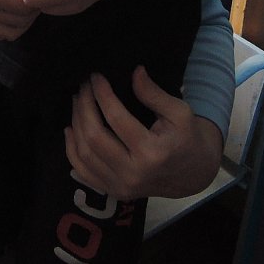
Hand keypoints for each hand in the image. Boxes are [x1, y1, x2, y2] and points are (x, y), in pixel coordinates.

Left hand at [64, 68, 224, 199]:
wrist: (192, 173)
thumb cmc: (186, 137)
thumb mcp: (179, 112)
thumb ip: (154, 94)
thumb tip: (135, 72)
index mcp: (152, 152)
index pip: (116, 118)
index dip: (102, 94)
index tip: (95, 76)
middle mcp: (133, 174)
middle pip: (94, 137)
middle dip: (84, 107)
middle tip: (83, 87)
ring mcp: (121, 186)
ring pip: (84, 154)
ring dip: (76, 124)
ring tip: (78, 101)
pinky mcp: (113, 192)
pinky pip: (83, 172)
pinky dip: (72, 150)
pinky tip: (71, 129)